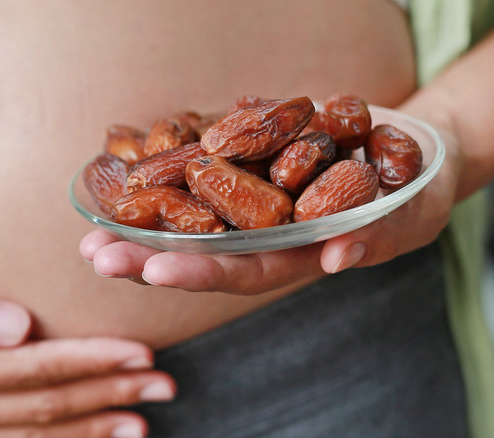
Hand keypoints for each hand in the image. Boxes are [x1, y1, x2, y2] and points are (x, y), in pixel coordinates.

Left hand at [80, 116, 459, 294]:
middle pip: (196, 249)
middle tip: (96, 255)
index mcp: (291, 255)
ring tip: (92, 228)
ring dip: (140, 222)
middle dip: (145, 255)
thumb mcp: (402, 216)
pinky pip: (197, 172)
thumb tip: (335, 257)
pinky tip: (124, 174)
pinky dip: (161, 175)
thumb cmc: (410, 193)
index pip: (238, 270)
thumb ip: (372, 237)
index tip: (153, 269)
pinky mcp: (244, 164)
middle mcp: (259, 233)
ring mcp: (247, 200)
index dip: (196, 271)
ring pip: (186, 216)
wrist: (408, 151)